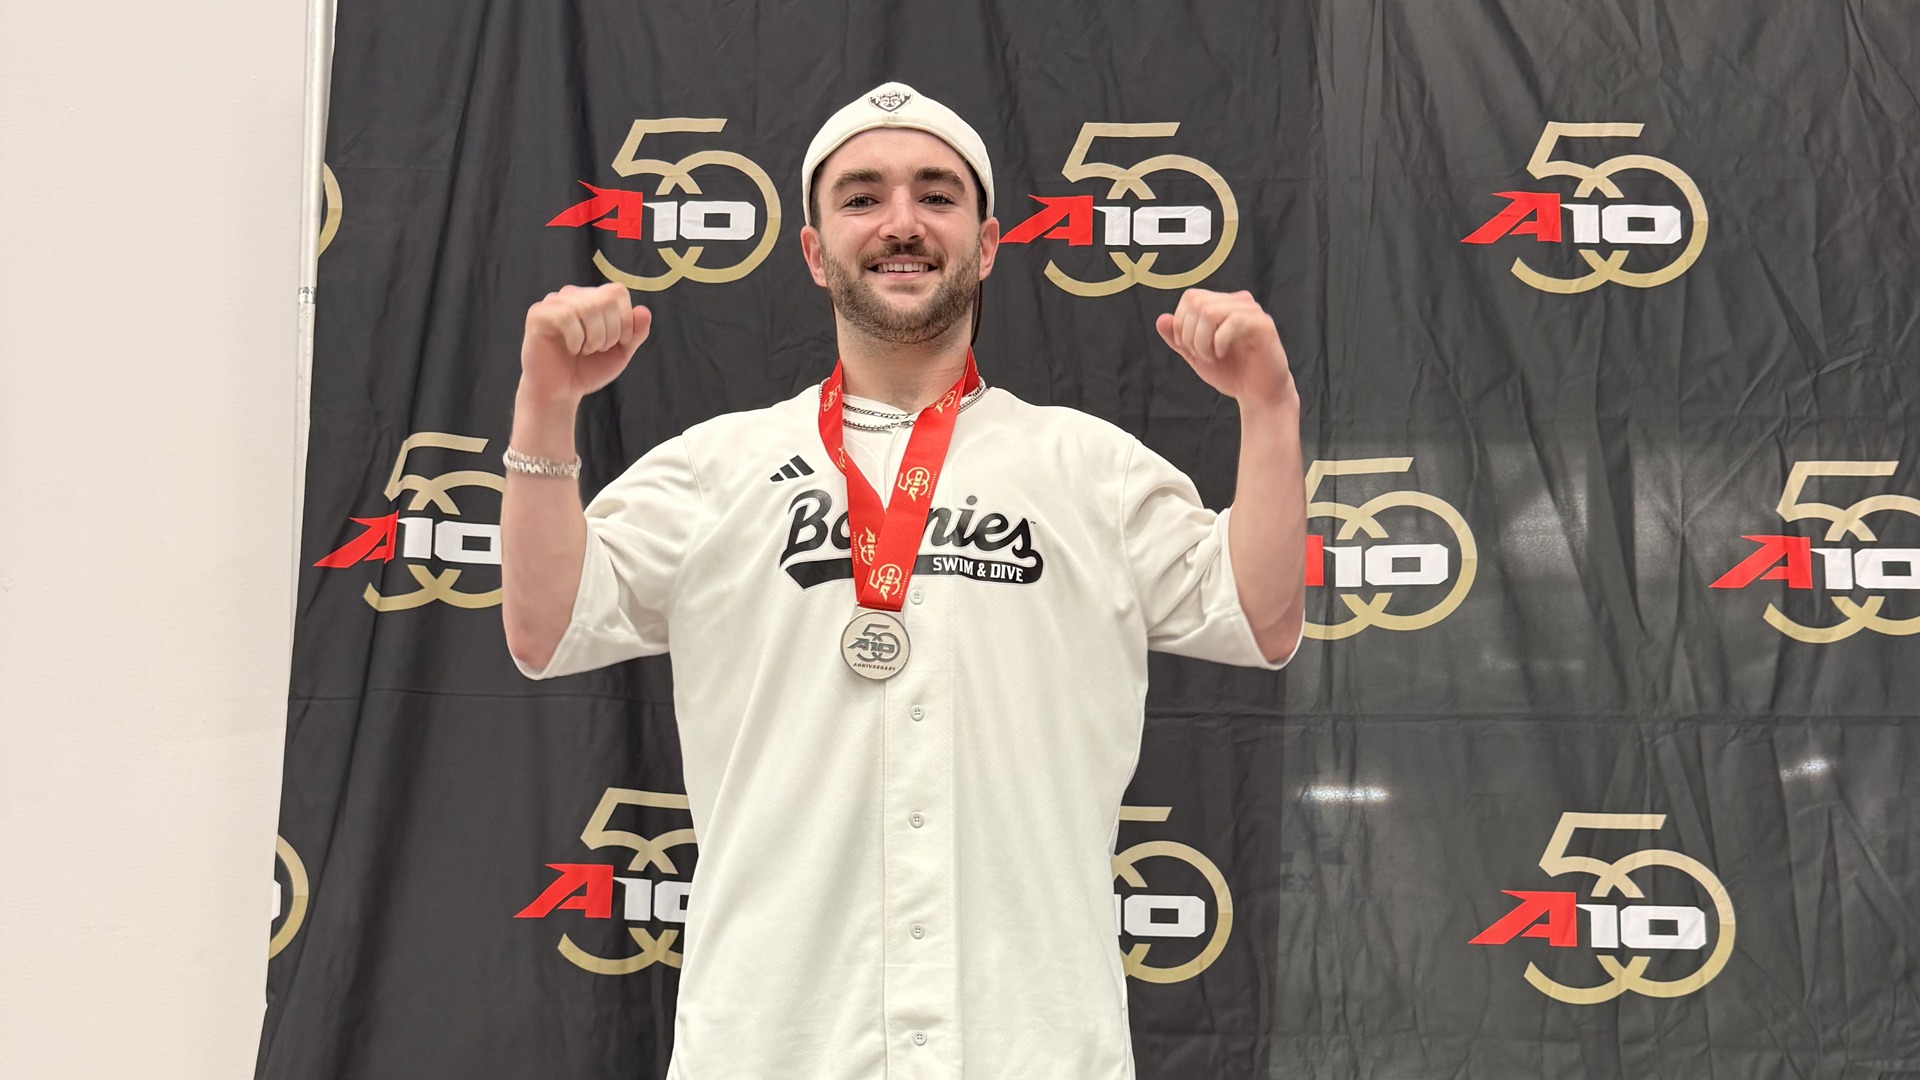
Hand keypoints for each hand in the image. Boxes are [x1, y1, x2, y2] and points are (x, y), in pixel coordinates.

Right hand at [520, 282, 651, 404]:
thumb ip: (636, 332)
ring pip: (588, 306)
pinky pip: (566, 316)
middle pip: (605, 299)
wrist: (560, 392)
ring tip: (585, 350)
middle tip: (599, 349)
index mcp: (592, 298)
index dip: (625, 319)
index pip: (617, 291)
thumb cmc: (588, 369)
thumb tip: (643, 310)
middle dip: (611, 331)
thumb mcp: (621, 352)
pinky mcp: (537, 314)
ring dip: (594, 337)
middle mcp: (572, 295)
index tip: (620, 342)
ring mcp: (553, 302)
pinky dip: (576, 339)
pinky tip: (571, 349)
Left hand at [1155, 289, 1294, 407]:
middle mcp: (1238, 302)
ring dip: (1202, 341)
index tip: (1190, 349)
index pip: (1191, 297)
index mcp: (1223, 305)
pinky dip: (1218, 343)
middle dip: (1189, 334)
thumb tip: (1161, 319)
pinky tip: (1222, 355)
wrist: (1258, 394)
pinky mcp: (1263, 324)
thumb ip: (1178, 339)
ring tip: (1211, 357)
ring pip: (1210, 311)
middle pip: (1197, 302)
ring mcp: (1251, 311)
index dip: (1181, 324)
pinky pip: (1232, 322)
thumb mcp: (1196, 355)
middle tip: (1201, 355)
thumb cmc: (1231, 373)